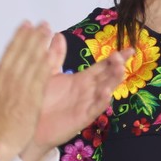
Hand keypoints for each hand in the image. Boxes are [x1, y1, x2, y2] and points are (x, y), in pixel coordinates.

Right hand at [0, 22, 54, 160]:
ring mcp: (21, 88)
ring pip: (32, 61)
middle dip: (33, 36)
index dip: (19, 36)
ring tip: (48, 31)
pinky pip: (41, 77)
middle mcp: (8, 79)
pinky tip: (52, 53)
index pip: (10, 51)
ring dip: (41, 45)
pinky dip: (46, 64)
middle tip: (42, 23)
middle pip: (23, 52)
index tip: (26, 24)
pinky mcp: (32, 98)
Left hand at [31, 35, 131, 150]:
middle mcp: (88, 90)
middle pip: (107, 76)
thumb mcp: (48, 73)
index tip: (130, 49)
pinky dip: (102, 100)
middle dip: (116, 66)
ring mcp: (87, 104)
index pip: (103, 65)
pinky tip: (106, 91)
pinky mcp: (82, 118)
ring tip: (119, 69)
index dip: (117, 57)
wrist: (30, 126)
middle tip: (120, 56)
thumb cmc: (42, 100)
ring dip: (113, 80)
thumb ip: (56, 55)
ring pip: (105, 90)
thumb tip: (58, 34)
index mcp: (83, 79)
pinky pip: (95, 108)